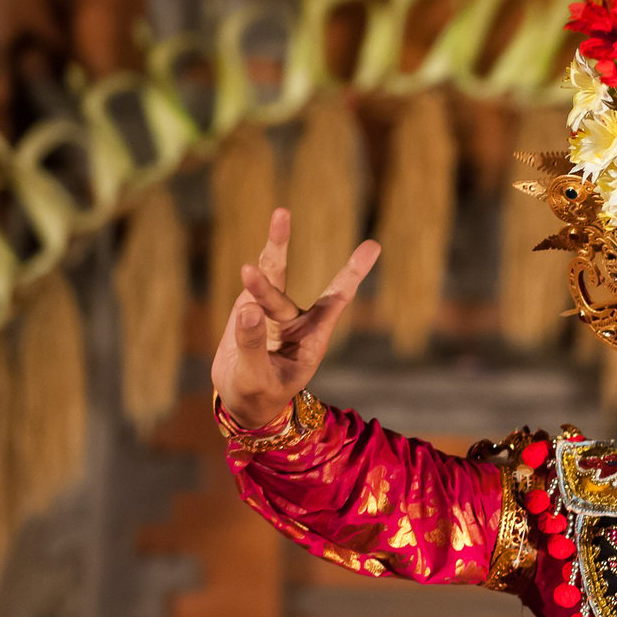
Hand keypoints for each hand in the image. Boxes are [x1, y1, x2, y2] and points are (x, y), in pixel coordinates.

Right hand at [210, 208, 379, 427]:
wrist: (243, 399)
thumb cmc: (258, 393)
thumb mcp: (256, 377)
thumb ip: (251, 344)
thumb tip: (246, 307)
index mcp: (312, 338)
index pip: (337, 300)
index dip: (352, 273)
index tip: (373, 245)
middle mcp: (296, 320)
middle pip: (282, 297)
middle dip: (264, 286)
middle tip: (246, 272)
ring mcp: (271, 312)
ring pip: (272, 279)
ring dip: (275, 249)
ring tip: (281, 216)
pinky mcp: (247, 309)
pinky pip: (253, 286)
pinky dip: (255, 274)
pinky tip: (252, 262)